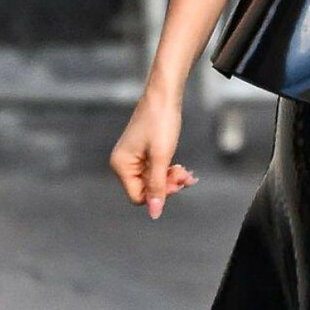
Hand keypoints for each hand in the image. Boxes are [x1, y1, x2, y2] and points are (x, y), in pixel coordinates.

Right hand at [109, 87, 197, 218]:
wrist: (164, 96)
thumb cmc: (161, 123)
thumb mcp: (161, 158)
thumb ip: (157, 186)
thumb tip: (154, 213)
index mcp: (121, 165)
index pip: (138, 197)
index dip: (159, 195)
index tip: (177, 183)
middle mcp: (123, 163)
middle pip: (146, 189)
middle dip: (168, 185)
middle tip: (187, 176)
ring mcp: (133, 158)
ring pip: (153, 181)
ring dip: (172, 179)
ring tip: (188, 173)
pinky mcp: (143, 153)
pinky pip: (155, 170)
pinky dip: (169, 171)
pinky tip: (182, 169)